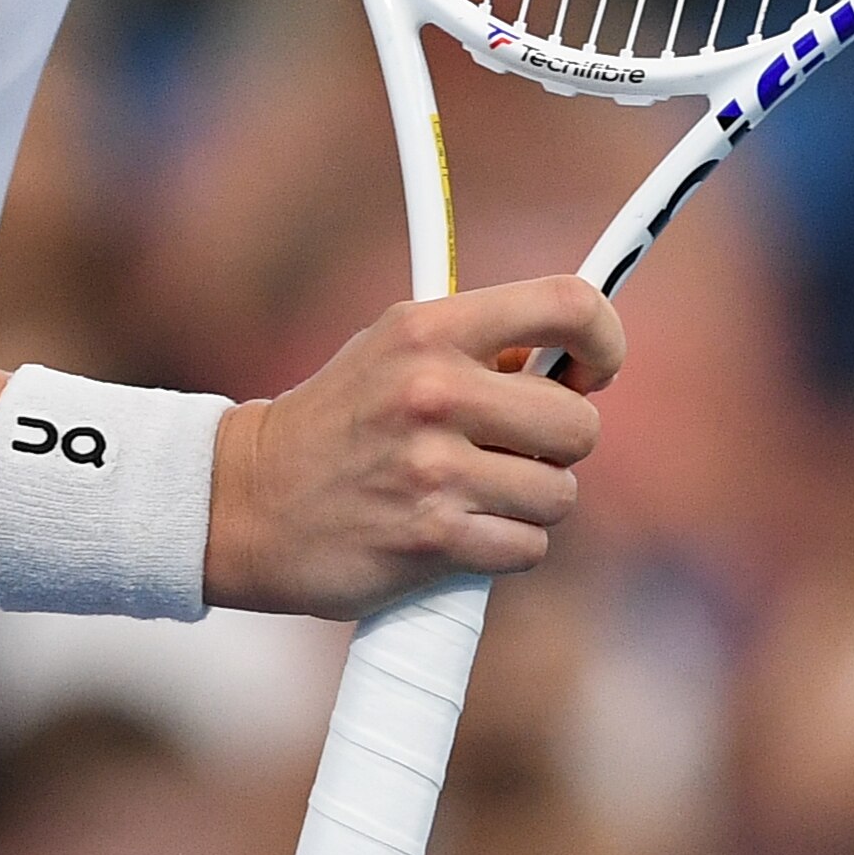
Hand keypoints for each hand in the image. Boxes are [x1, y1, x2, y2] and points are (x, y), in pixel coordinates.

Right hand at [206, 277, 625, 618]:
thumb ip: (478, 345)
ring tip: (476, 491)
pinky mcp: (432, 539)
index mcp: (429, 330)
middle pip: (580, 423)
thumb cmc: (338, 421)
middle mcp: (433, 392)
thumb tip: (576, 361)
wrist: (248, 502)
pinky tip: (462, 532)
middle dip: (559, 445)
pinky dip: (507, 547)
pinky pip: (529, 547)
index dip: (605, 341)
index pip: (567, 307)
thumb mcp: (392, 349)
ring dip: (530, 502)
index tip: (594, 370)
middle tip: (513, 448)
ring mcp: (433, 469)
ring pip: (560, 494)